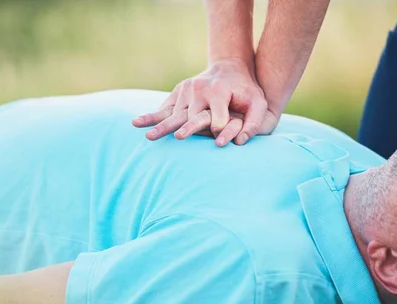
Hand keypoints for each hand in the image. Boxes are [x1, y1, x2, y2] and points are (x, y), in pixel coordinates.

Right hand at [133, 59, 273, 145]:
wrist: (230, 67)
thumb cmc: (247, 90)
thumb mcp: (258, 103)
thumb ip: (255, 122)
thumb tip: (242, 142)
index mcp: (219, 92)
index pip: (218, 118)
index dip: (221, 130)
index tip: (219, 143)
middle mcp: (199, 90)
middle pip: (191, 116)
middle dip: (184, 129)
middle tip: (176, 139)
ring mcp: (186, 90)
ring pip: (174, 113)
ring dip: (161, 125)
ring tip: (148, 136)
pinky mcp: (178, 91)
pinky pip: (165, 107)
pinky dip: (153, 116)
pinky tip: (138, 123)